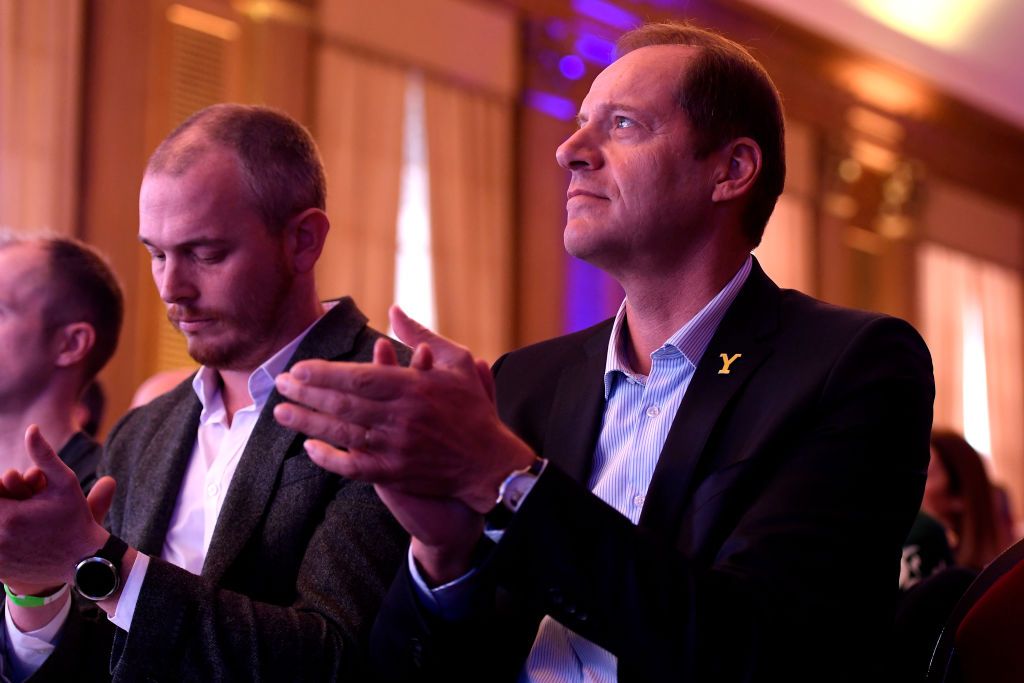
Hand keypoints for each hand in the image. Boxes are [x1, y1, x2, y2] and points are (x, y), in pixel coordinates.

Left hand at [0, 426, 114, 587]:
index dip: (0, 488)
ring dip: (0, 520)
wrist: (83, 561)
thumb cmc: (75, 519)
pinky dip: (1, 541)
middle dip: (1, 500)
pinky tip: (12, 534)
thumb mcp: (65, 483)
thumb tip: (32, 429)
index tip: (6, 486)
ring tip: (12, 515)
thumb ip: (44, 455)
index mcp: (9, 515)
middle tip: (14, 499)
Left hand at [273, 306, 535, 512]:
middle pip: (341, 404)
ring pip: (341, 433)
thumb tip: (394, 310)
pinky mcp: (394, 474)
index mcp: (412, 388)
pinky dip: (329, 457)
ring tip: (280, 413)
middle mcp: (399, 417)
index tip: (299, 368)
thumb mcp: (457, 363)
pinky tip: (309, 448)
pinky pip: (352, 466)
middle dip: (305, 394)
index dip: (324, 374)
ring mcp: (394, 448)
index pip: (357, 378)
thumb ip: (422, 336)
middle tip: (280, 385)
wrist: (489, 463)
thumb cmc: (473, 410)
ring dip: (307, 422)